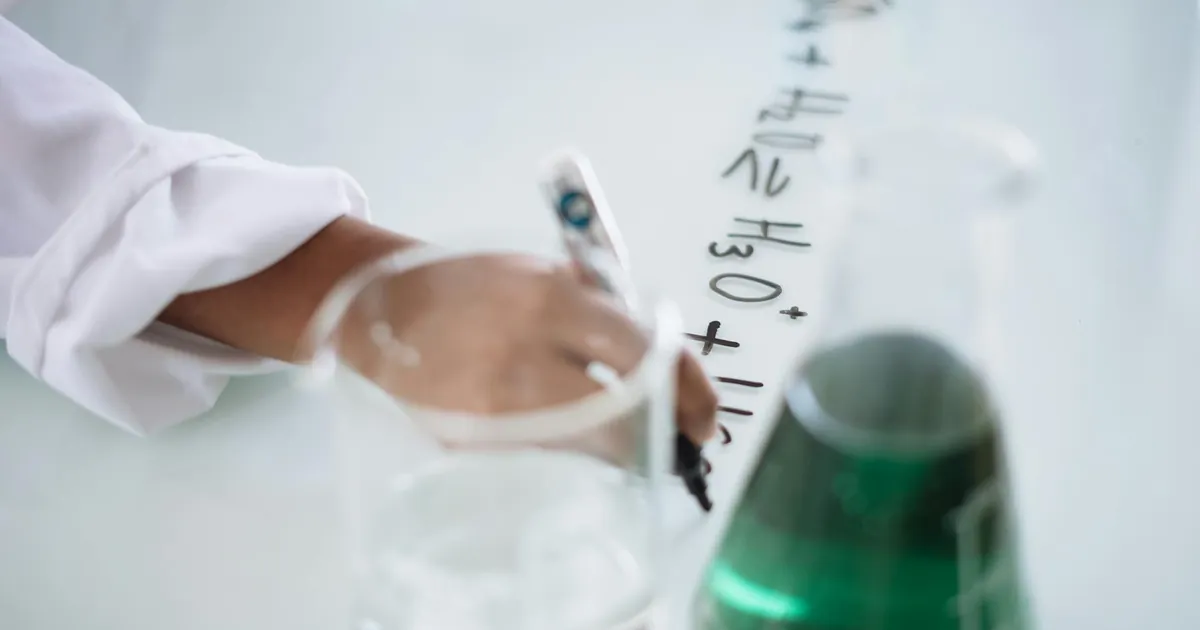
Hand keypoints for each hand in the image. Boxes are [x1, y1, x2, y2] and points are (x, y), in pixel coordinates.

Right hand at [335, 252, 719, 444]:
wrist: (385, 310)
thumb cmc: (476, 287)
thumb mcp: (542, 273)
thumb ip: (603, 308)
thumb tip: (665, 361)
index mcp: (550, 301)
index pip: (644, 352)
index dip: (688, 389)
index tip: (704, 415)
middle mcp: (524, 355)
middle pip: (622, 414)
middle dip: (660, 431)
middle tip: (677, 436)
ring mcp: (495, 407)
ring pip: (588, 447)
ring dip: (620, 447)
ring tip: (628, 437)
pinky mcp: (472, 443)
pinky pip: (546, 457)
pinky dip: (573, 453)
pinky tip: (576, 439)